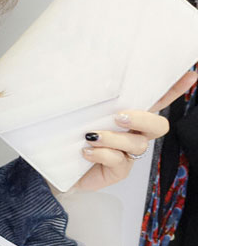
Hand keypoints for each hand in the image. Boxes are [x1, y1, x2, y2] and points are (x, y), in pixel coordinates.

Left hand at [70, 66, 196, 193]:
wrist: (56, 166)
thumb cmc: (70, 133)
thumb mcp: (82, 111)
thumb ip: (95, 99)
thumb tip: (93, 76)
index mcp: (129, 114)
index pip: (157, 100)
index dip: (175, 89)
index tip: (190, 75)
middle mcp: (134, 133)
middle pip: (158, 125)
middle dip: (142, 119)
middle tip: (119, 117)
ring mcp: (128, 153)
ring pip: (137, 144)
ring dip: (113, 138)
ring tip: (91, 136)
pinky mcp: (118, 170)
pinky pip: (119, 161)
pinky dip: (102, 154)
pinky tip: (86, 152)